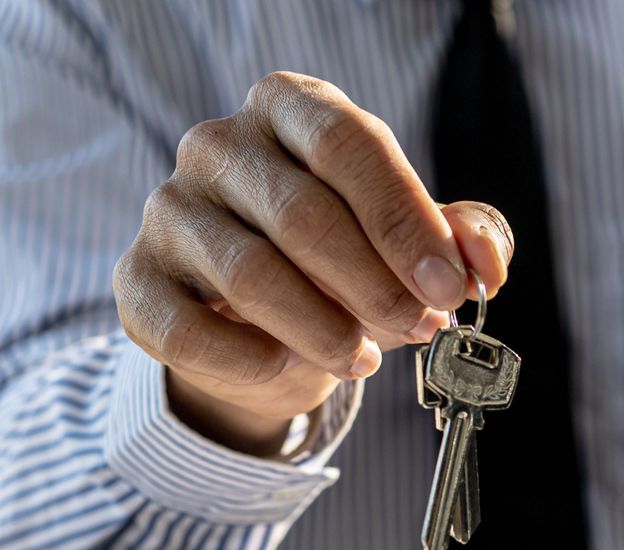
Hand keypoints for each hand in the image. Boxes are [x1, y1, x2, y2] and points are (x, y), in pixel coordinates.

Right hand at [113, 72, 513, 454]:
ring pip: (250, 275)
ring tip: (362, 357)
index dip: (405, 220)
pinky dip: (248, 360)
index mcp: (290, 109)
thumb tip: (485, 260)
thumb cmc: (344, 266)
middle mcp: (218, 145)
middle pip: (301, 214)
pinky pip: (188, 328)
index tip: (448, 286)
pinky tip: (285, 365)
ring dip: (322, 330)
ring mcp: (169, 210)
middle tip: (420, 327)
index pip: (348, 144)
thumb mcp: (410, 243)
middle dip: (375, 285)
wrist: (264, 328)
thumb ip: (461, 238)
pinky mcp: (138, 281)